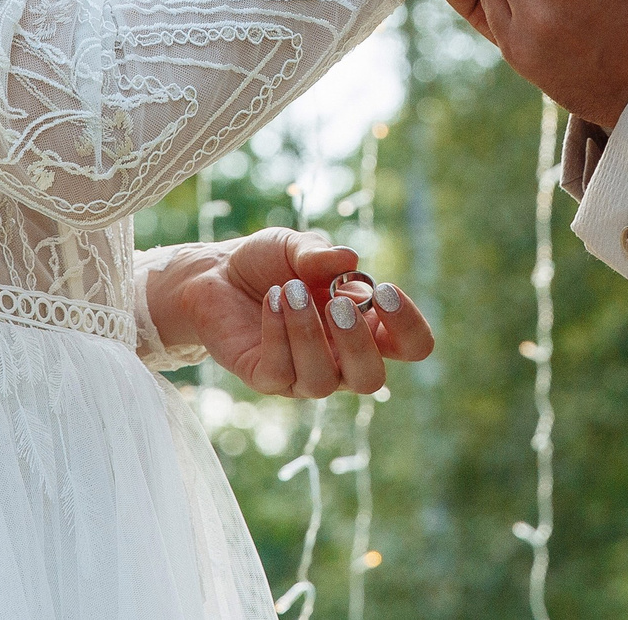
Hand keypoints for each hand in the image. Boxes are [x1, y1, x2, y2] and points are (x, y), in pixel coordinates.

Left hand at [151, 229, 434, 397]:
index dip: (409, 326)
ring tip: (290, 289)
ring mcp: (303, 375)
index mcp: (366, 327)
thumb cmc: (270, 262)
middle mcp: (341, 359)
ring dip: (308, 332)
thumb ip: (321, 255)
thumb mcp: (296, 247)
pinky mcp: (266, 378)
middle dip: (359, 343)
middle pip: (372, 379)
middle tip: (339, 303)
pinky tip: (272, 298)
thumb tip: (349, 260)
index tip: (385, 290)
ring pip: (323, 381)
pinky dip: (278, 332)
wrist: (216, 273)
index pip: (411, 346)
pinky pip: (280, 371)